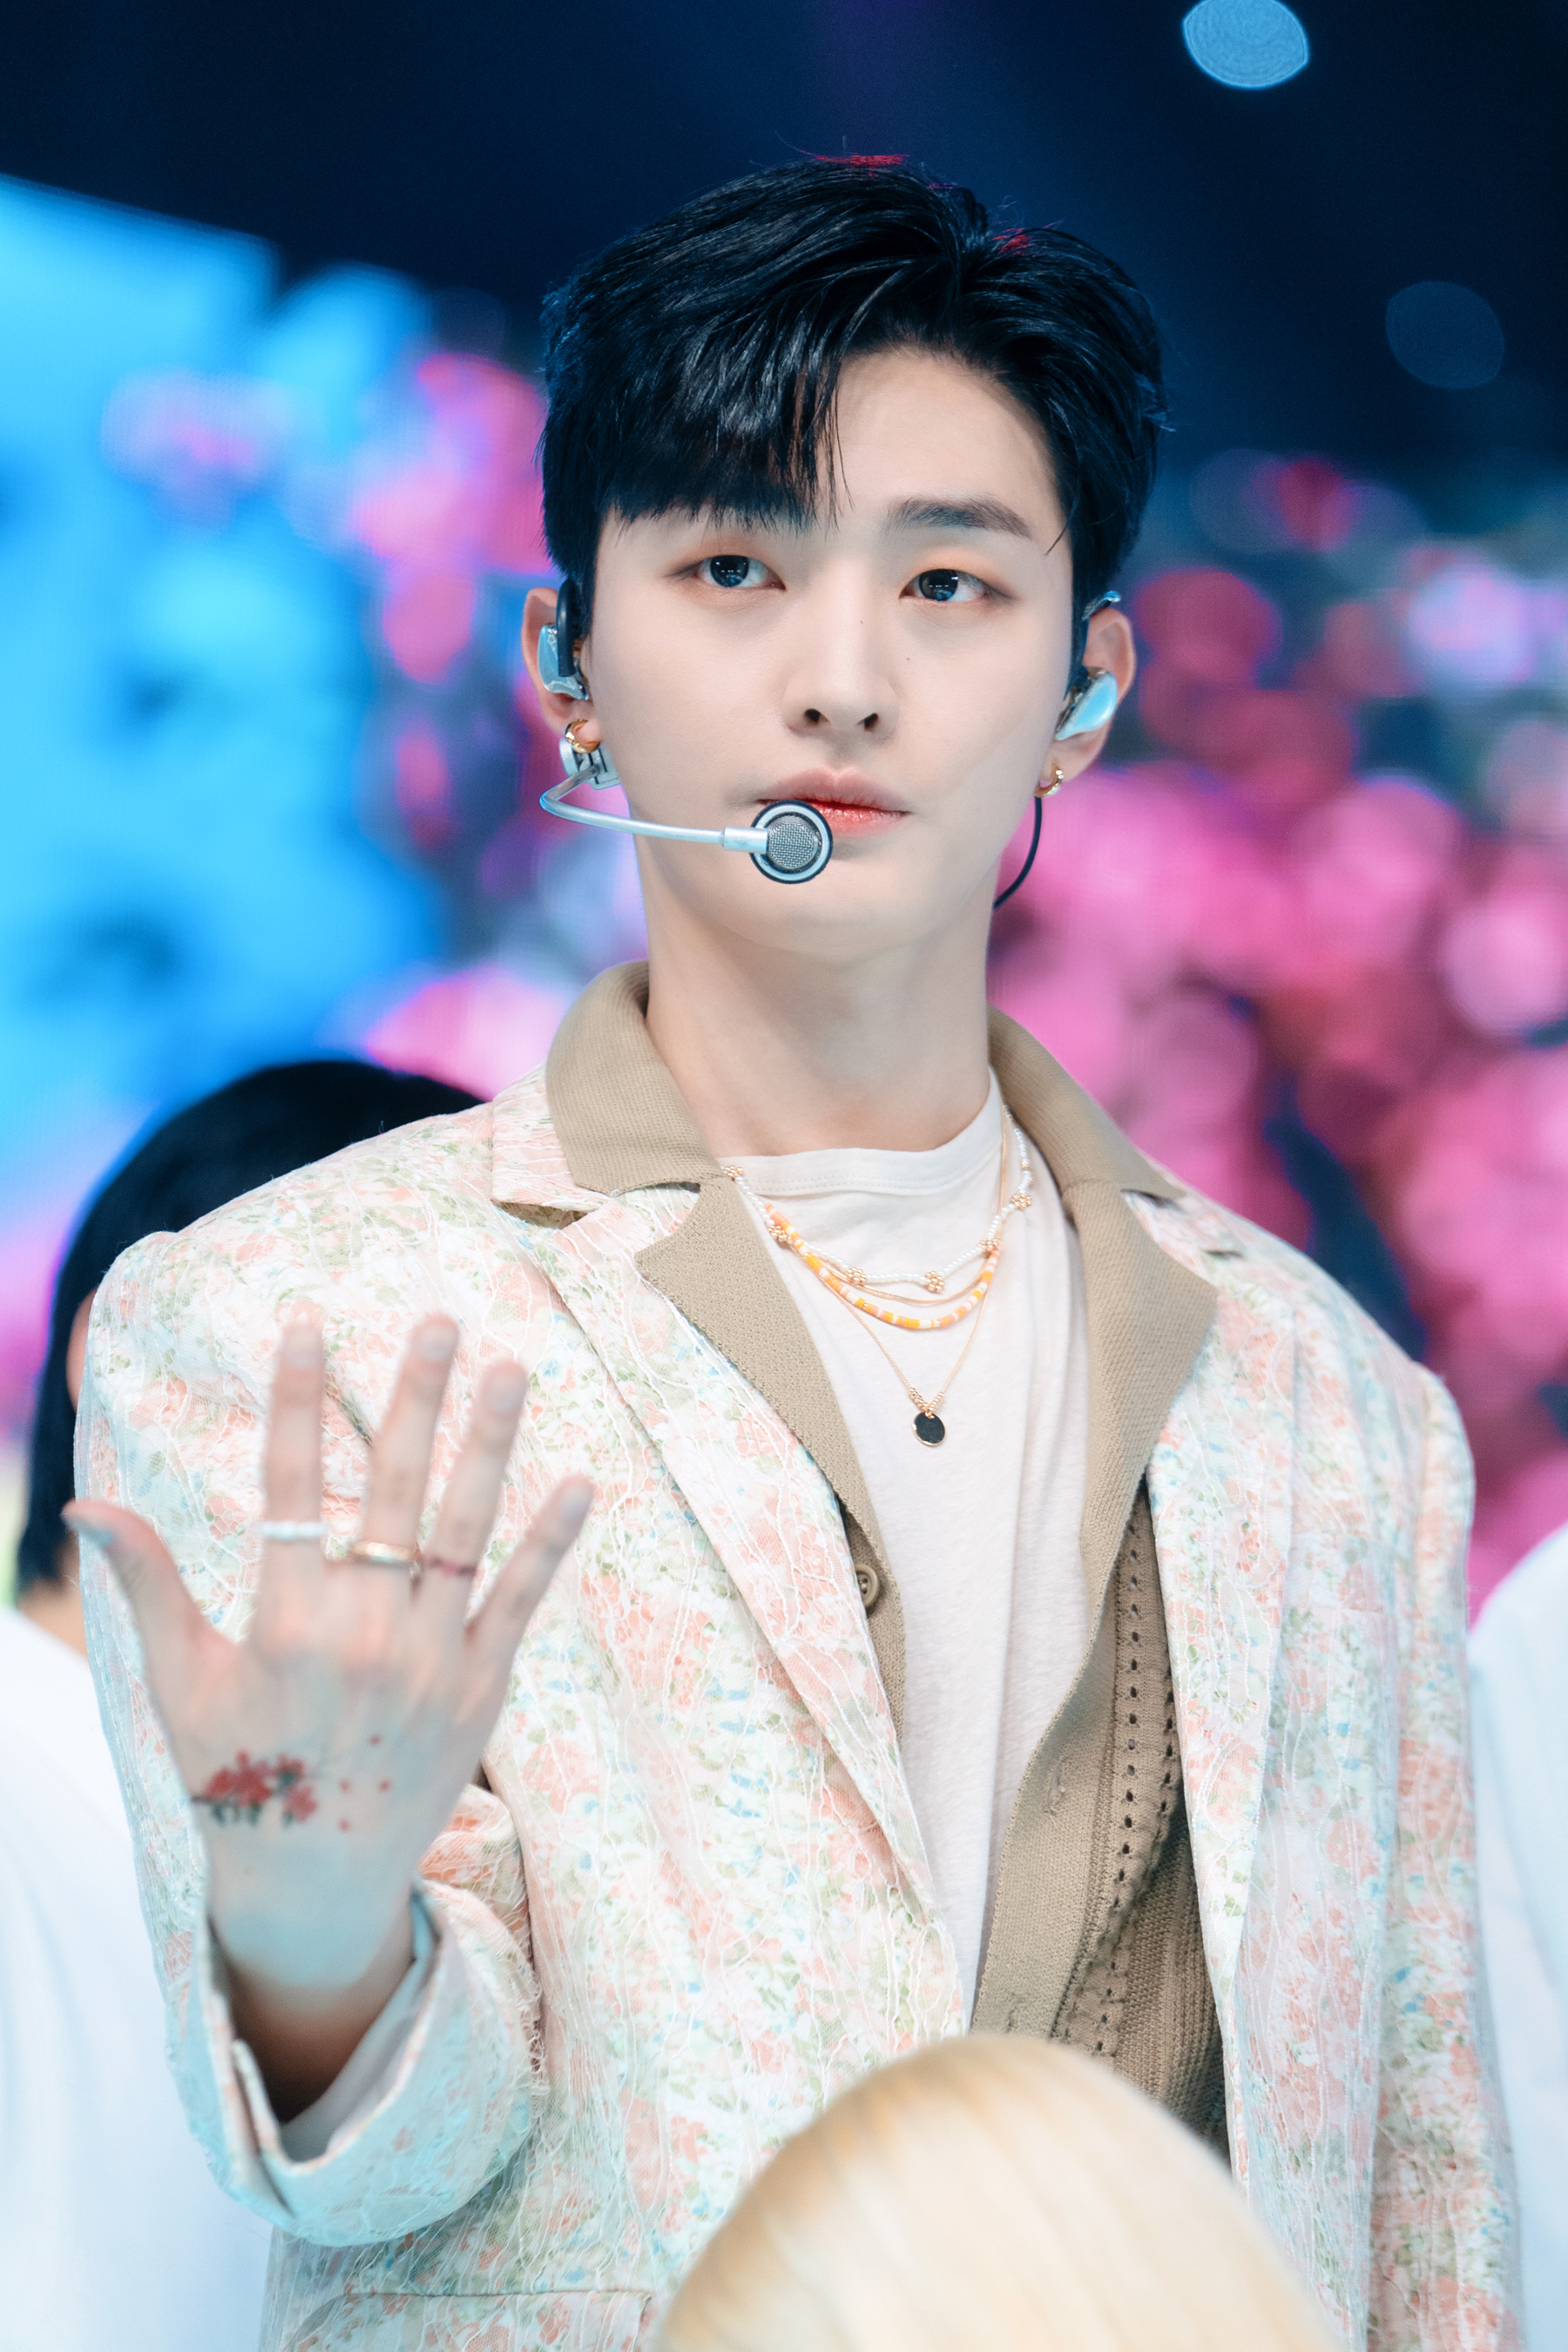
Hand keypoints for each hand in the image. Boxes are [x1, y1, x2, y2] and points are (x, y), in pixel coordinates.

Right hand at [68, 1316, 590, 2113]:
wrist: (315, 1885)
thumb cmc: (235, 1777)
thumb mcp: (180, 1684)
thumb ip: (146, 1588)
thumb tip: (85, 1509)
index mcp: (284, 1625)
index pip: (291, 1486)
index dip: (297, 1399)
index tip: (306, 1323)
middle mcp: (362, 1636)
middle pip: (393, 1491)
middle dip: (414, 1397)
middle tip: (438, 1318)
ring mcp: (429, 1662)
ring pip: (465, 1531)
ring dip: (490, 1444)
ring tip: (511, 1367)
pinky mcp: (479, 1690)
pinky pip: (519, 1601)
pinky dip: (549, 1543)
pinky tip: (577, 1479)